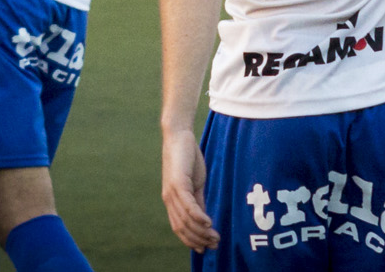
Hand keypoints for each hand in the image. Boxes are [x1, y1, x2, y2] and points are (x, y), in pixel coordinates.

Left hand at [161, 126, 218, 251]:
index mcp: (172, 201)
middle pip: (182, 227)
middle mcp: (169, 200)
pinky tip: (208, 223)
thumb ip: (198, 201)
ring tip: (214, 237)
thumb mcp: (194, 183)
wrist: (179, 136)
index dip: (192, 240)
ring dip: (201, 231)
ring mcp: (172, 192)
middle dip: (199, 239)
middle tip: (214, 245)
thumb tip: (204, 220)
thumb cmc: (187, 158)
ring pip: (185, 219)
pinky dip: (198, 216)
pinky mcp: (178, 183)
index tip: (206, 248)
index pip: (180, 227)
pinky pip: (188, 205)